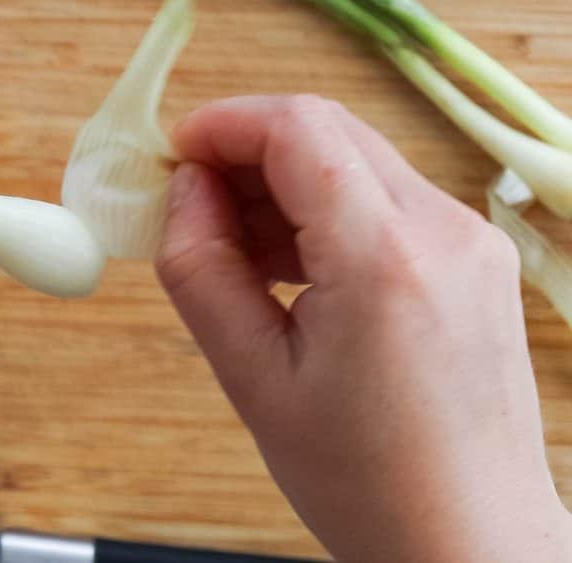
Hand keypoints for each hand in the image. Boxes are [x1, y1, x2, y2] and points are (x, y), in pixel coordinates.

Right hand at [155, 95, 571, 561]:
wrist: (470, 541)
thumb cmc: (369, 483)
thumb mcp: (253, 380)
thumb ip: (202, 270)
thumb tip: (182, 193)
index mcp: (385, 260)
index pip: (298, 127)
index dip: (222, 124)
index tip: (172, 156)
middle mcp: (444, 232)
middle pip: (328, 132)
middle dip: (246, 151)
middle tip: (189, 204)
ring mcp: (470, 242)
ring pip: (355, 161)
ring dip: (283, 183)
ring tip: (233, 250)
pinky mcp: (474, 260)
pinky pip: (385, 200)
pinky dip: (324, 211)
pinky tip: (287, 266)